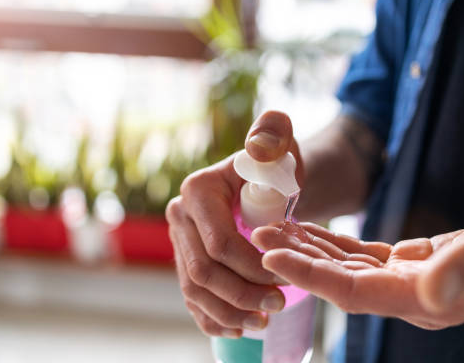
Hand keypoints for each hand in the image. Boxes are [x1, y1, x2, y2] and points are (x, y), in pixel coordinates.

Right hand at [166, 111, 303, 337]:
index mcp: (198, 191)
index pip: (219, 242)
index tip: (284, 276)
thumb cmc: (276, 167)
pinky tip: (240, 329)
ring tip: (264, 322)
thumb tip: (263, 144)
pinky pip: (192, 300)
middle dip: (242, 294)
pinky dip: (213, 319)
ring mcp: (180, 243)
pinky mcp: (186, 262)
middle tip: (278, 305)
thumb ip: (272, 135)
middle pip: (204, 272)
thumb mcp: (280, 148)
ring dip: (229, 313)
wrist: (267, 184)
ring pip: (195, 291)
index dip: (251, 266)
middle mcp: (181, 217)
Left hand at [252, 196, 463, 328]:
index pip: (354, 291)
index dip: (310, 276)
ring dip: (311, 250)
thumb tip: (430, 291)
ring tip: (275, 229)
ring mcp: (413, 282)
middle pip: (341, 281)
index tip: (271, 257)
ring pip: (348, 267)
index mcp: (428, 299)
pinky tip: (315, 233)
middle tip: (259, 234)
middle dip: (298, 260)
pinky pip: (365, 257)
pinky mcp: (416, 264)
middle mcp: (413, 296)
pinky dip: (337, 245)